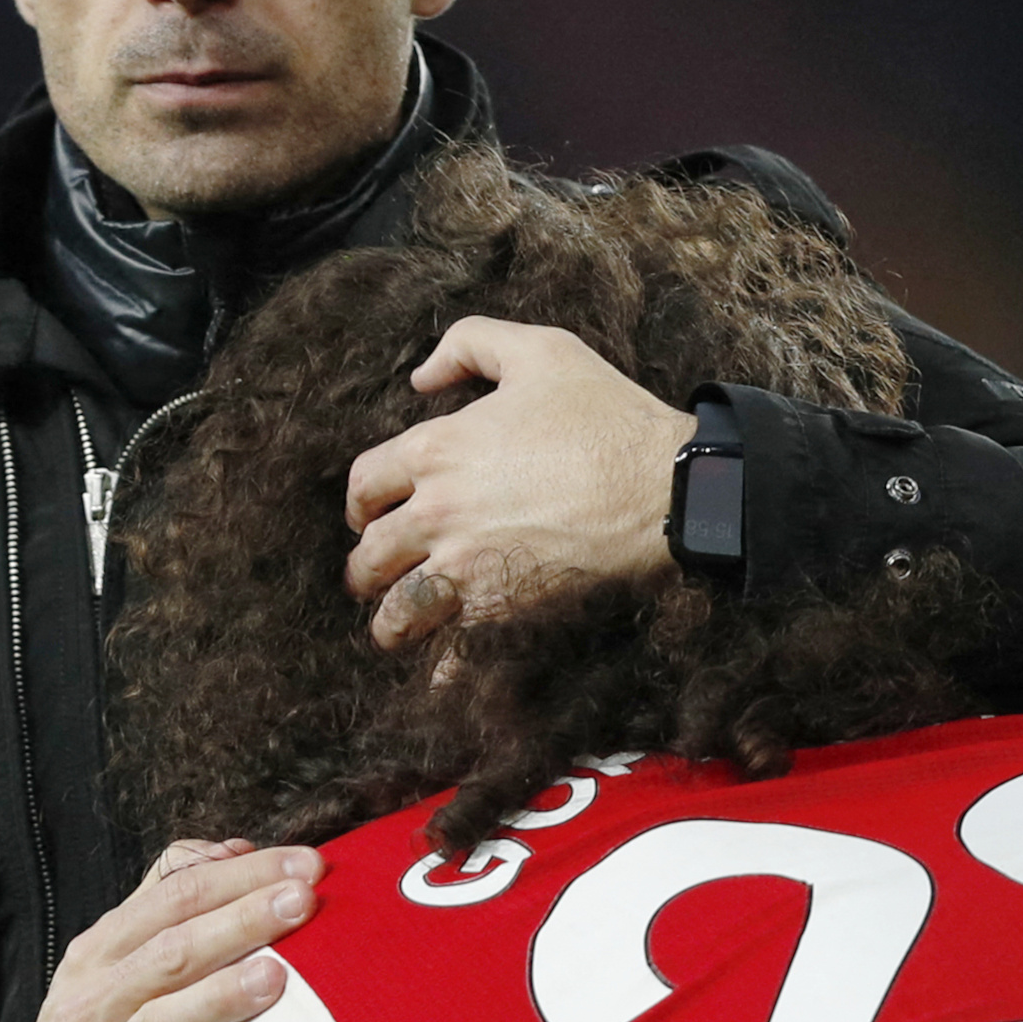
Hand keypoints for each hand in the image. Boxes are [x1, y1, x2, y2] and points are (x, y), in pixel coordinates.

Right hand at [14, 837, 322, 1021]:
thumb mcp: (113, 962)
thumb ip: (166, 899)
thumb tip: (235, 849)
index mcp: (99, 954)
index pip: (174, 899)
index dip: (239, 878)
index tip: (306, 866)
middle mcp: (90, 1005)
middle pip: (170, 954)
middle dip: (240, 922)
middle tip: (302, 902)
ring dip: (216, 1002)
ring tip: (274, 978)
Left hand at [343, 316, 696, 648]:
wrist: (662, 487)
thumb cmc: (605, 416)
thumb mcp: (539, 351)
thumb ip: (469, 344)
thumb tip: (420, 378)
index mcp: (436, 450)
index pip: (363, 484)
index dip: (360, 500)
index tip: (368, 513)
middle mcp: (438, 514)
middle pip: (370, 552)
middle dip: (364, 564)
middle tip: (372, 572)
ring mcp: (467, 567)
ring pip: (397, 607)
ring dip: (388, 618)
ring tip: (392, 625)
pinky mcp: (502, 608)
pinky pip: (452, 650)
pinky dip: (440, 668)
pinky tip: (436, 677)